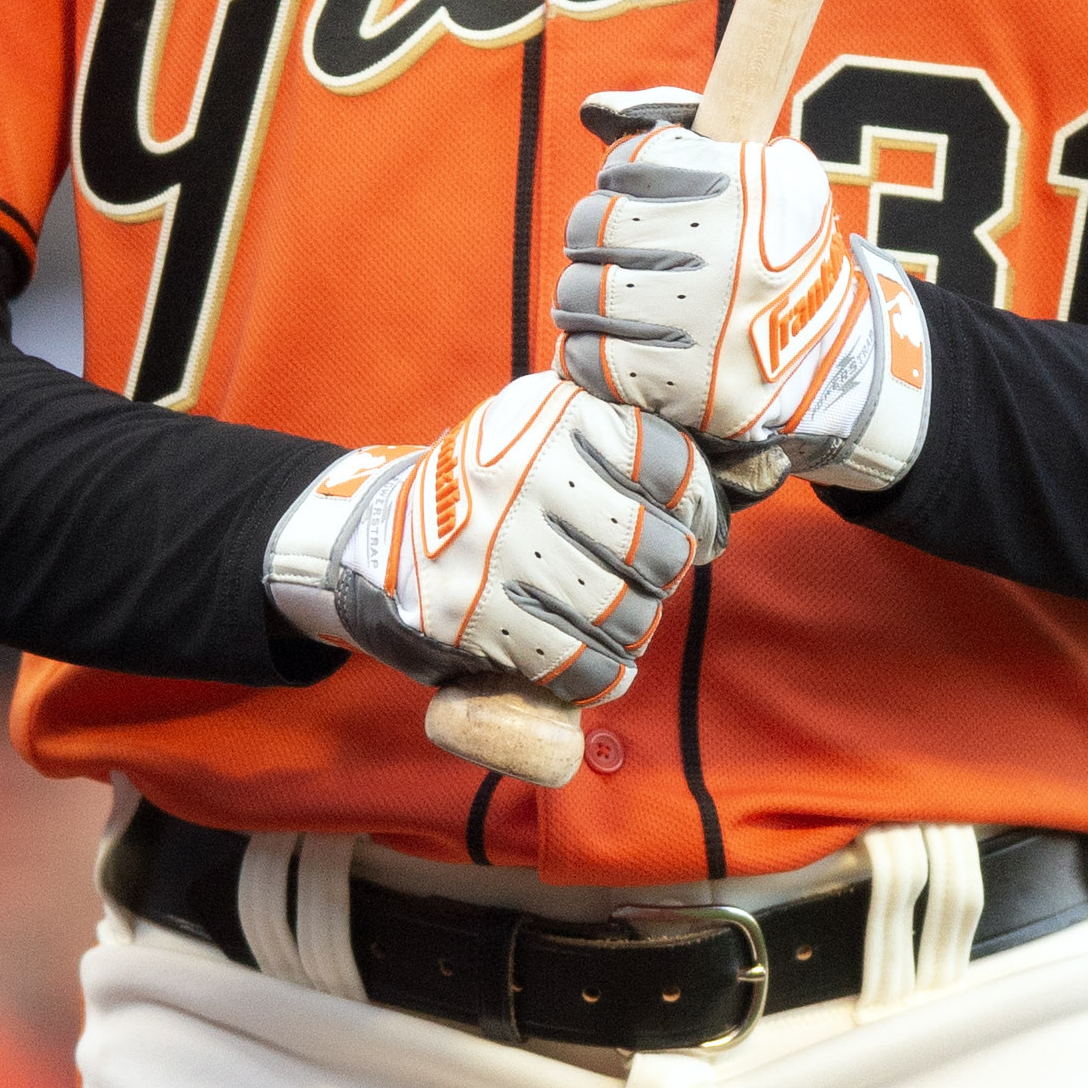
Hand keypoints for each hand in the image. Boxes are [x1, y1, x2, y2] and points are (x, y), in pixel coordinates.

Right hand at [265, 370, 725, 708]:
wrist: (374, 541)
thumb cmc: (496, 499)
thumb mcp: (550, 441)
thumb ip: (625, 457)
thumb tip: (713, 522)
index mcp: (555, 412)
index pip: (671, 463)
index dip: (697, 510)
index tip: (690, 532)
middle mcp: (523, 467)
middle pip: (657, 549)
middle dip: (660, 579)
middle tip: (637, 584)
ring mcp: (492, 540)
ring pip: (623, 613)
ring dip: (630, 632)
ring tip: (611, 624)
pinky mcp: (465, 610)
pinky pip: (576, 663)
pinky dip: (596, 675)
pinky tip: (589, 664)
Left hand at [552, 91, 930, 494]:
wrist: (835, 363)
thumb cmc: (783, 264)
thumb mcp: (780, 184)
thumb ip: (705, 147)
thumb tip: (601, 113)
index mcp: (755, 188)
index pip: (635, 160)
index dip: (619, 176)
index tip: (628, 194)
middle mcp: (732, 248)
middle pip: (596, 224)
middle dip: (592, 238)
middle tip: (609, 253)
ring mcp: (707, 319)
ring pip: (582, 291)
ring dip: (583, 297)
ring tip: (605, 301)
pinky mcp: (686, 383)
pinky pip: (591, 355)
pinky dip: (587, 350)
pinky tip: (611, 345)